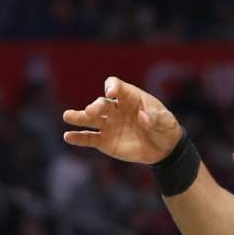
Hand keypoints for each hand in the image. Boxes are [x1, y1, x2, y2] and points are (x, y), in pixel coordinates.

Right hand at [62, 77, 183, 164]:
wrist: (164, 148)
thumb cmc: (165, 128)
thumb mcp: (166, 122)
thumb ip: (155, 118)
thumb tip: (143, 117)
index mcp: (129, 97)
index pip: (116, 86)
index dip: (112, 87)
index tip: (112, 93)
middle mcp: (115, 108)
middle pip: (101, 103)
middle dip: (96, 106)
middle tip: (91, 111)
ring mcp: (108, 124)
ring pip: (90, 119)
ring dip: (79, 117)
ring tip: (68, 116)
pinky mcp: (105, 141)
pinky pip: (89, 138)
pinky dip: (78, 137)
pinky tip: (68, 136)